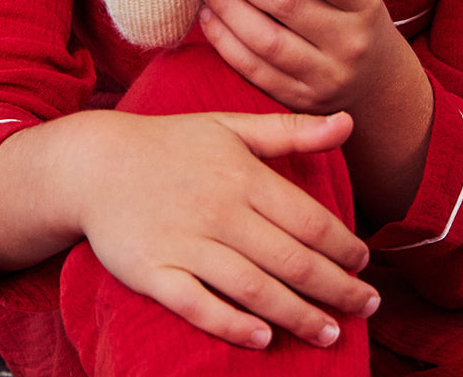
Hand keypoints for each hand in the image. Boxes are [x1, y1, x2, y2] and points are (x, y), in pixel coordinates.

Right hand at [73, 108, 378, 348]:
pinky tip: (263, 339)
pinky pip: (198, 306)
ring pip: (254, 288)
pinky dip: (232, 324)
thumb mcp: (231, 125)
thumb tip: (347, 123)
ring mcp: (185, 244)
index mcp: (242, 175)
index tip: (365, 264)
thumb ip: (290, 130)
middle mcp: (219, 211)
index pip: (309, 220)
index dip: (343, 247)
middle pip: (291, 260)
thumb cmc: (171, 144)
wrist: (96, 164)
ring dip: (298, 315)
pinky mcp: (153, 273)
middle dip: (336, 288)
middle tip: (366, 307)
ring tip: (329, 333)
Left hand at [199, 0, 435, 224]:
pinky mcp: (300, 100)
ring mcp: (326, 76)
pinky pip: (253, 70)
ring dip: (227, 7)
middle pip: (286, 4)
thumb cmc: (350, 17)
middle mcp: (350, 42)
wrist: (376, 82)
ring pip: (265, 39)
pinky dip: (224, 41)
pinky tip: (209, 16)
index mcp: (365, 4)